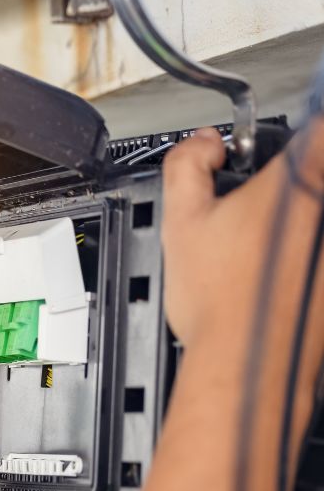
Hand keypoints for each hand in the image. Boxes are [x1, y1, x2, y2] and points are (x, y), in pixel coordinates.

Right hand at [162, 123, 323, 352]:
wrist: (248, 362)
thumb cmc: (221, 302)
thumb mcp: (180, 221)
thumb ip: (187, 164)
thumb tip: (202, 145)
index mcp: (305, 176)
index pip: (313, 127)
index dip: (294, 135)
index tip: (274, 149)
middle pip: (313, 174)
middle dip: (288, 188)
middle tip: (257, 208)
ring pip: (312, 221)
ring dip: (295, 228)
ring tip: (260, 253)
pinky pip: (315, 256)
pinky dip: (301, 262)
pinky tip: (275, 280)